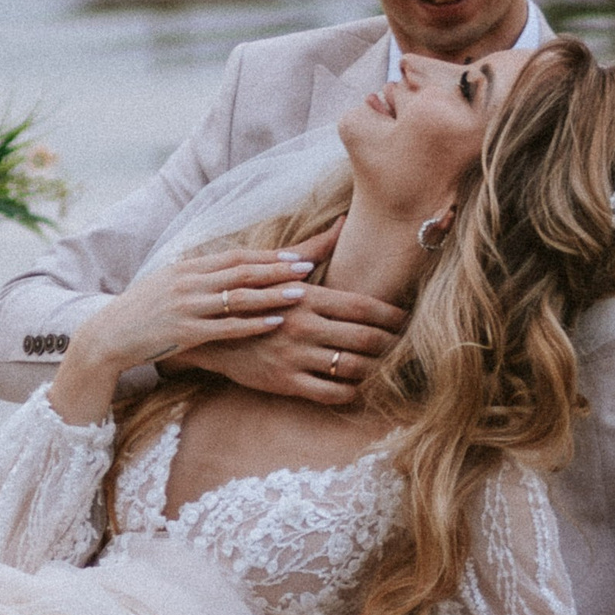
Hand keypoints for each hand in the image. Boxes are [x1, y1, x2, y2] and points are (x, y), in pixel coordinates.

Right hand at [51, 246, 315, 421]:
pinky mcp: (185, 332)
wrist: (107, 336)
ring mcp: (187, 306)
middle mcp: (189, 282)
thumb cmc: (140, 313)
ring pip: (239, 296)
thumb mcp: (166, 286)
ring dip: (272, 293)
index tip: (296, 255)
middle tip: (309, 265)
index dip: (268, 255)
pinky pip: (226, 327)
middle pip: (243, 270)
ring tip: (301, 291)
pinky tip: (275, 322)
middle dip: (278, 267)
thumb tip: (224, 272)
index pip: (236, 256)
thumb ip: (196, 277)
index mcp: (187, 267)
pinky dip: (253, 323)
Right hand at [165, 228, 405, 406]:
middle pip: (365, 338)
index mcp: (305, 297)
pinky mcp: (286, 383)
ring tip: (388, 367)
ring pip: (352, 368)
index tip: (406, 318)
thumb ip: (314, 248)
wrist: (207, 334)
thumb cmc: (248, 297)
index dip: (391, 314)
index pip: (362, 306)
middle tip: (407, 346)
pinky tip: (359, 386)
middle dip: (392, 343)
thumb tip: (343, 221)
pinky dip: (353, 391)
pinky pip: (331, 393)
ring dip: (377, 369)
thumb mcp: (277, 270)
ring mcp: (295, 357)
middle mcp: (303, 326)